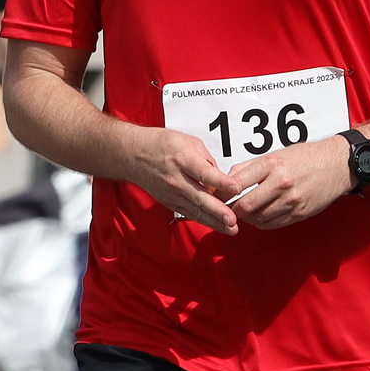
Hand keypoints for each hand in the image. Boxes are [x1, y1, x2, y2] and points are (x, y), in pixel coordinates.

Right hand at [126, 126, 244, 232]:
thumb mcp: (188, 141)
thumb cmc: (160, 144)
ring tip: (231, 229)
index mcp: (182, 159)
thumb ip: (207, 158)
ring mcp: (172, 194)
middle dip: (218, 211)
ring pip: (196, 210)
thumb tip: (220, 176)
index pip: (204, 173)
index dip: (221, 182)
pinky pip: (189, 213)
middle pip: (200, 197)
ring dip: (214, 221)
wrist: (132, 155)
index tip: (236, 188)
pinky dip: (204, 220)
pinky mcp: (169, 203)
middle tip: (233, 220)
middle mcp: (176, 179)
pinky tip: (218, 226)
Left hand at [222, 136, 355, 229]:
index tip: (219, 196)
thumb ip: (250, 167)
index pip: (237, 183)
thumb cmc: (305, 157)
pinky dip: (262, 222)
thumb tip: (228, 181)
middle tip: (229, 209)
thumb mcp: (276, 154)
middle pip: (245, 206)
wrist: (337, 165)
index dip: (224, 193)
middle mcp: (281, 183)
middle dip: (233, 210)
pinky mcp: (299, 213)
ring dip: (247, 218)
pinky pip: (273, 224)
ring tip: (246, 212)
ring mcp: (291, 200)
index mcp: (272, 164)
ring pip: (258, 218)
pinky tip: (261, 216)